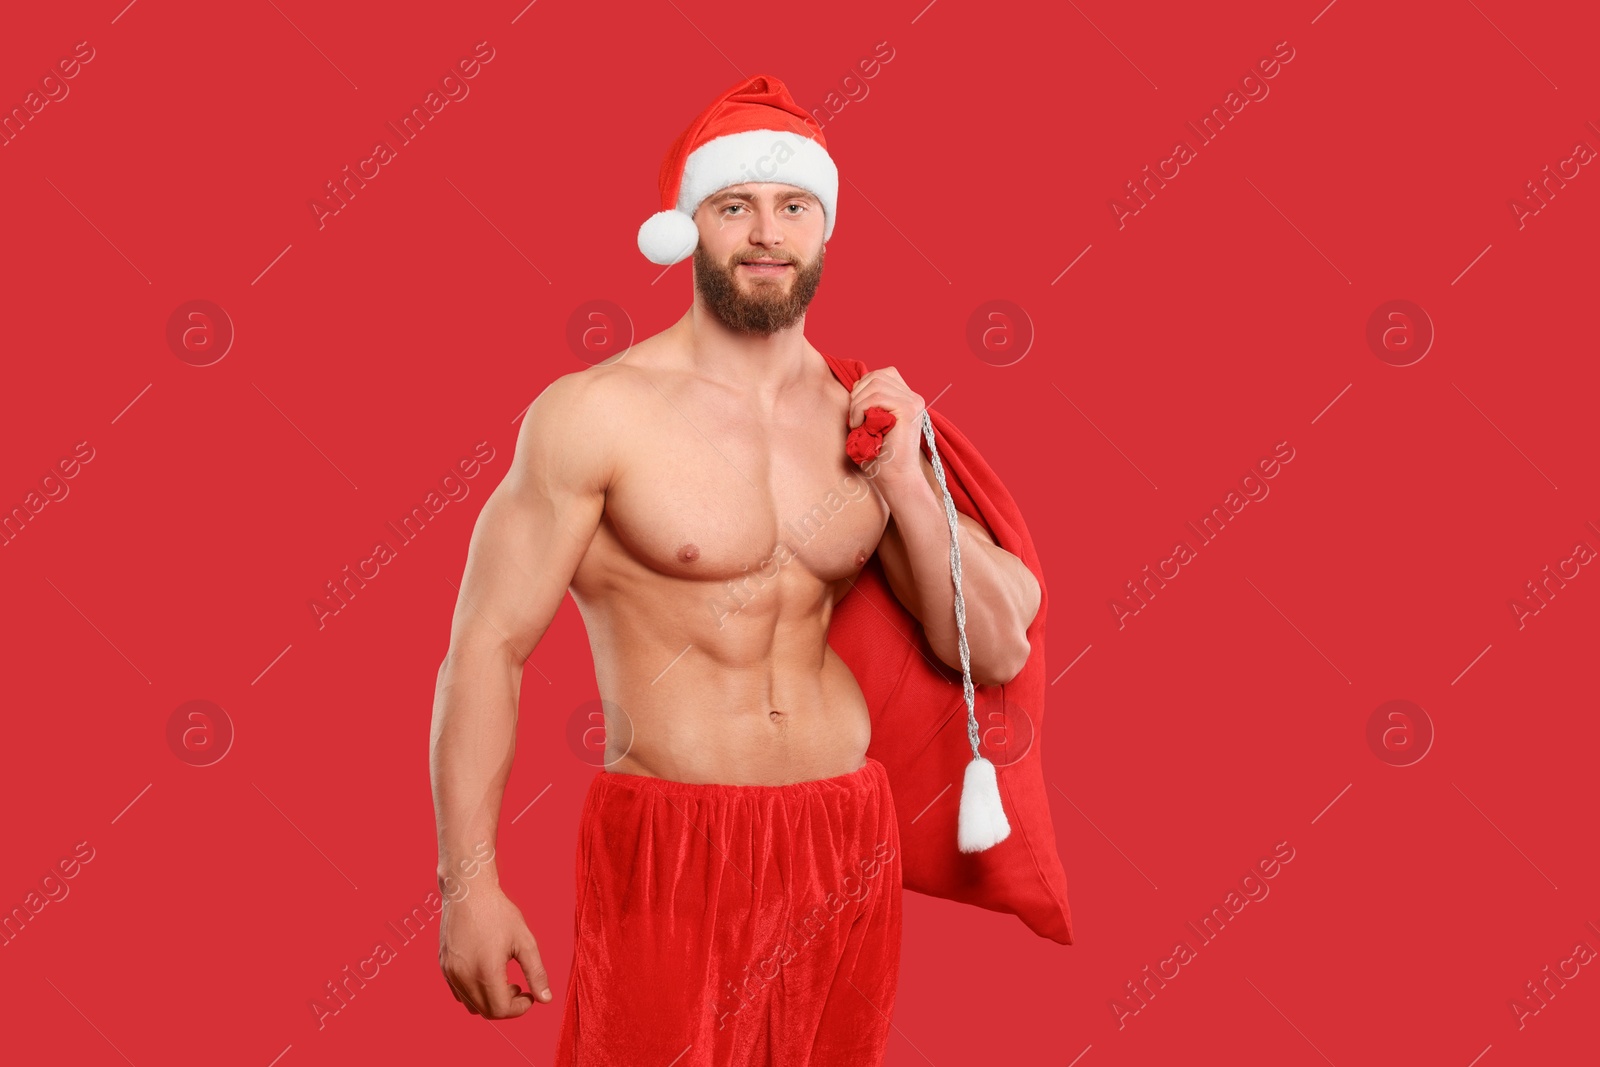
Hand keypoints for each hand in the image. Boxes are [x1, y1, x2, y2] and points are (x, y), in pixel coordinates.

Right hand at [438, 883, 552, 1017]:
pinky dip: (474, 993)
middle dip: (507, 1006)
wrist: (467, 891)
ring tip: (503, 979)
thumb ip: (536, 973)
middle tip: (519, 987)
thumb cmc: (498, 913)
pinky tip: (486, 973)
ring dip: (490, 1001)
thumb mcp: (524, 941)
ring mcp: (450, 973)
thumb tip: (546, 999)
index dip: (519, 1008)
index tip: (530, 995)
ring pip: (471, 1006)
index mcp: (486, 972)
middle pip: (486, 1011)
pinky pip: (459, 993)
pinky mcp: (443, 966)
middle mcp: (463, 977)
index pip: (501, 1010)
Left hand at [848, 366, 925, 490]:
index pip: (882, 374)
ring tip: (856, 424)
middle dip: (858, 394)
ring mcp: (913, 402)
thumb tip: (855, 384)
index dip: (863, 387)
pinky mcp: (908, 410)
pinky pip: (877, 397)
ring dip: (857, 403)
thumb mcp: (872, 422)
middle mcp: (913, 397)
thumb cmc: (881, 456)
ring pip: (875, 384)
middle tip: (853, 418)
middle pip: (877, 375)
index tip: (855, 410)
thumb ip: (869, 402)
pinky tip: (859, 426)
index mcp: (907, 399)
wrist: (896, 479)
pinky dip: (861, 409)